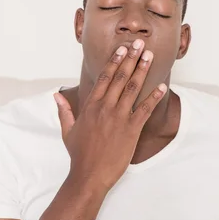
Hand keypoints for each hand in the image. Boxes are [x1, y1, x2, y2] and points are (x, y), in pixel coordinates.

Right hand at [54, 39, 167, 191]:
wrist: (89, 175)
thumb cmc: (79, 154)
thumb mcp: (68, 130)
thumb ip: (64, 110)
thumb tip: (57, 95)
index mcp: (91, 107)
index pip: (104, 78)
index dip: (114, 61)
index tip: (122, 48)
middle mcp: (105, 109)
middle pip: (120, 77)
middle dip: (131, 58)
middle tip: (140, 44)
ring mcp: (118, 118)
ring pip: (132, 89)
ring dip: (142, 71)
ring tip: (150, 56)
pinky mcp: (131, 130)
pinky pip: (144, 110)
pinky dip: (153, 97)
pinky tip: (162, 86)